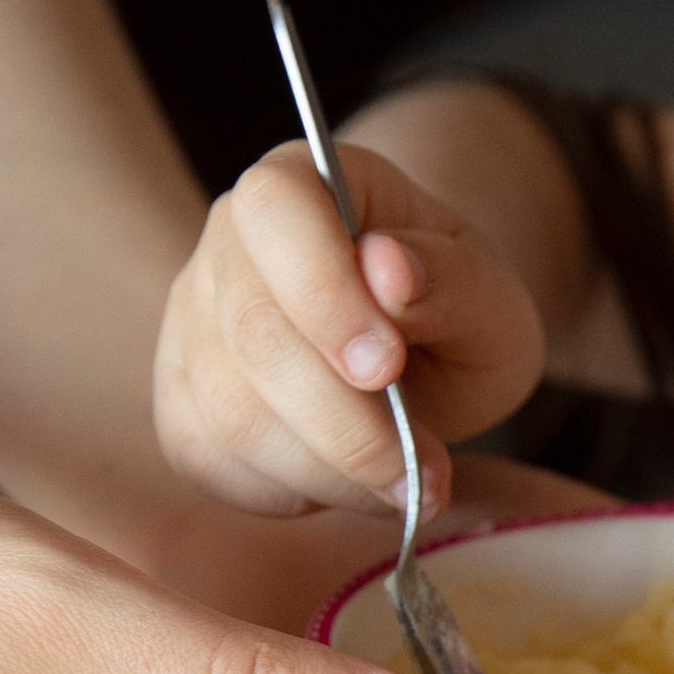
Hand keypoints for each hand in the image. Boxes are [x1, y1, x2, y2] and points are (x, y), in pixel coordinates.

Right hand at [154, 136, 544, 518]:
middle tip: (426, 467)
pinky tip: (352, 484)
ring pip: (232, 412)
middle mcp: (227, 242)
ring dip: (331, 470)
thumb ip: (453, 280)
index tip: (387, 366)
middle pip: (253, 334)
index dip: (324, 294)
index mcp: (303, 181)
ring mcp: (192, 324)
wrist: (427, 356)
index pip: (277, 210)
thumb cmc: (456, 311)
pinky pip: (215, 463)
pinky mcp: (182, 404)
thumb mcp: (491, 296)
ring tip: (407, 482)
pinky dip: (294, 492)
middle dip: (346, 421)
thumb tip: (389, 267)